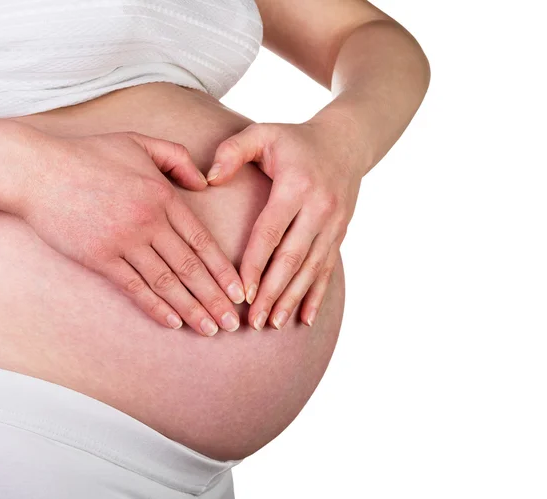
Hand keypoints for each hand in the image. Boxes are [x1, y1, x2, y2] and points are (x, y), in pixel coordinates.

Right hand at [18, 129, 244, 335]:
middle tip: (233, 323)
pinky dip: (156, 307)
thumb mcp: (140, 142)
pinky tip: (173, 323)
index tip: (239, 292)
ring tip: (211, 330)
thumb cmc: (90, 154)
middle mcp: (149, 221)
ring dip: (192, 309)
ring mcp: (124, 241)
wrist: (37, 169)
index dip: (223, 270)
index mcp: (163, 196)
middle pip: (190, 267)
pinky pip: (134, 287)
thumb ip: (178, 158)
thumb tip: (204, 185)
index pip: (202, 241)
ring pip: (167, 282)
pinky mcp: (100, 257)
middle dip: (215, 298)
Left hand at [207, 121, 363, 329]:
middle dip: (272, 292)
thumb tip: (207, 178)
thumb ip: (232, 151)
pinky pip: (328, 269)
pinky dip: (317, 295)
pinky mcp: (340, 234)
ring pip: (312, 269)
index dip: (254, 265)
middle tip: (254, 320)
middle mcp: (319, 208)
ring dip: (293, 299)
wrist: (347, 142)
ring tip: (275, 324)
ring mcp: (334, 224)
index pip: (270, 232)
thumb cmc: (295, 140)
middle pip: (292, 258)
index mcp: (296, 186)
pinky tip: (306, 318)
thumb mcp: (263, 133)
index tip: (240, 292)